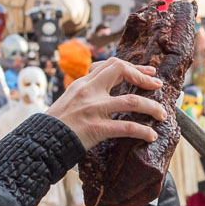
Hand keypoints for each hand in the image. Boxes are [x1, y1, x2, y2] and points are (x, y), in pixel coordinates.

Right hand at [47, 57, 165, 149]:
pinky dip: (143, 131)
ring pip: (131, 101)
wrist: (42, 140)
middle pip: (121, 71)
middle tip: (159, 87)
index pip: (111, 64)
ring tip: (162, 115)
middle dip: (144, 79)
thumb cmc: (57, 124)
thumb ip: (87, 92)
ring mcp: (93, 109)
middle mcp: (89, 91)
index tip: (148, 73)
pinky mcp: (96, 128)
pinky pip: (127, 127)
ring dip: (151, 107)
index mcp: (83, 83)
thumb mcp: (70, 100)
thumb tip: (106, 90)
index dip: (133, 67)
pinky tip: (151, 135)